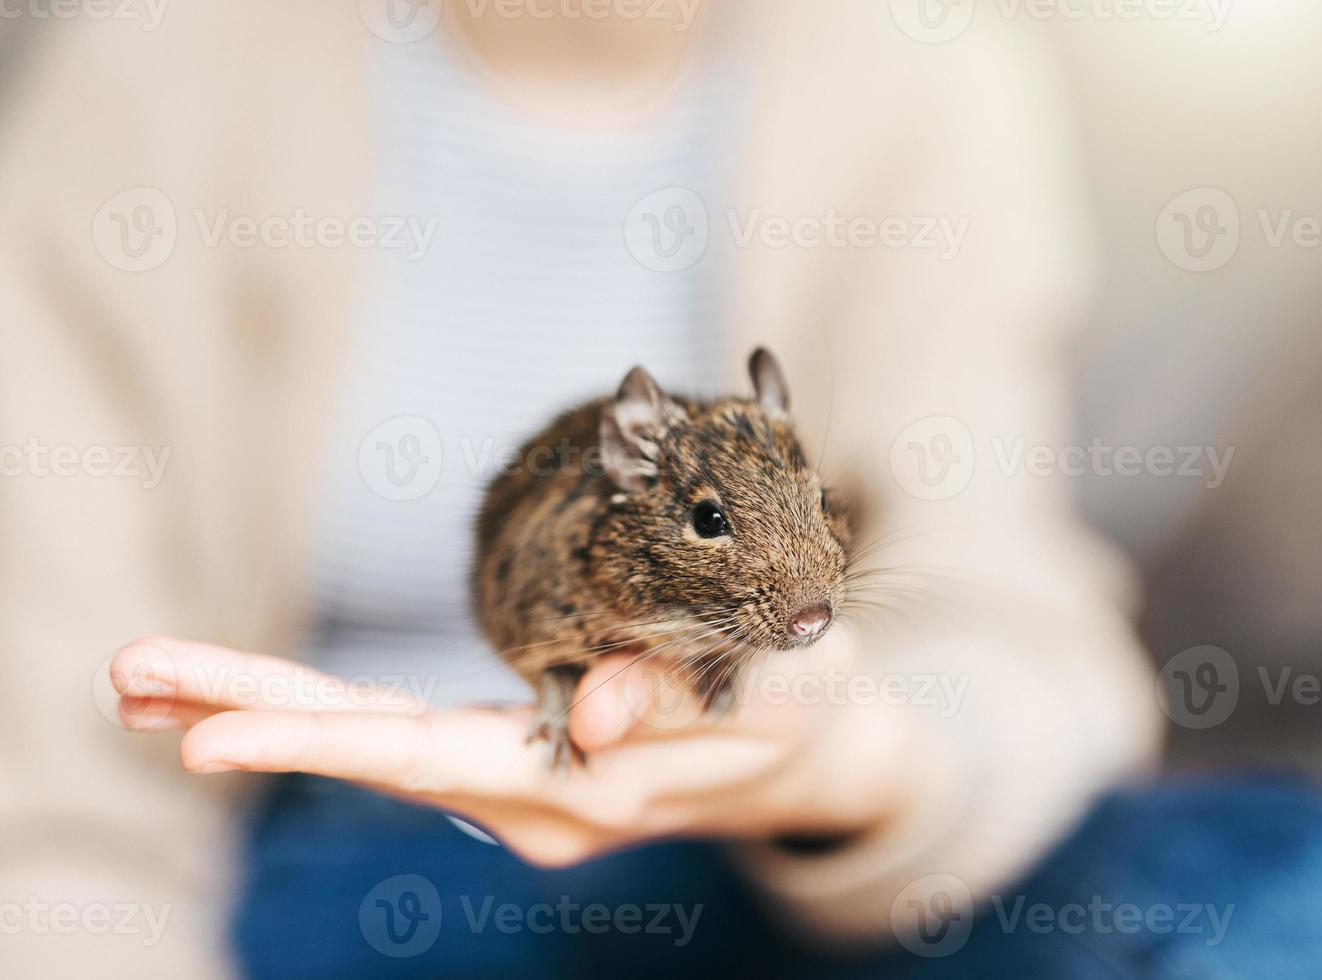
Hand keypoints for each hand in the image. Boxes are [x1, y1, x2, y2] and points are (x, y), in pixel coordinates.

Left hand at [109, 633, 909, 865]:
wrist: (818, 751)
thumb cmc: (804, 703)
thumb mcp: (771, 688)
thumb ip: (682, 698)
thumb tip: (591, 710)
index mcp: (592, 787)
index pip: (433, 763)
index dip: (318, 745)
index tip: (201, 739)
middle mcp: (539, 804)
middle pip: (376, 756)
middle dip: (250, 716)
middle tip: (124, 677)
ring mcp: (528, 791)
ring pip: (382, 749)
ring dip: (268, 712)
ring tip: (148, 681)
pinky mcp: (528, 765)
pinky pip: (414, 742)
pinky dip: (330, 722)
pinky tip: (253, 707)